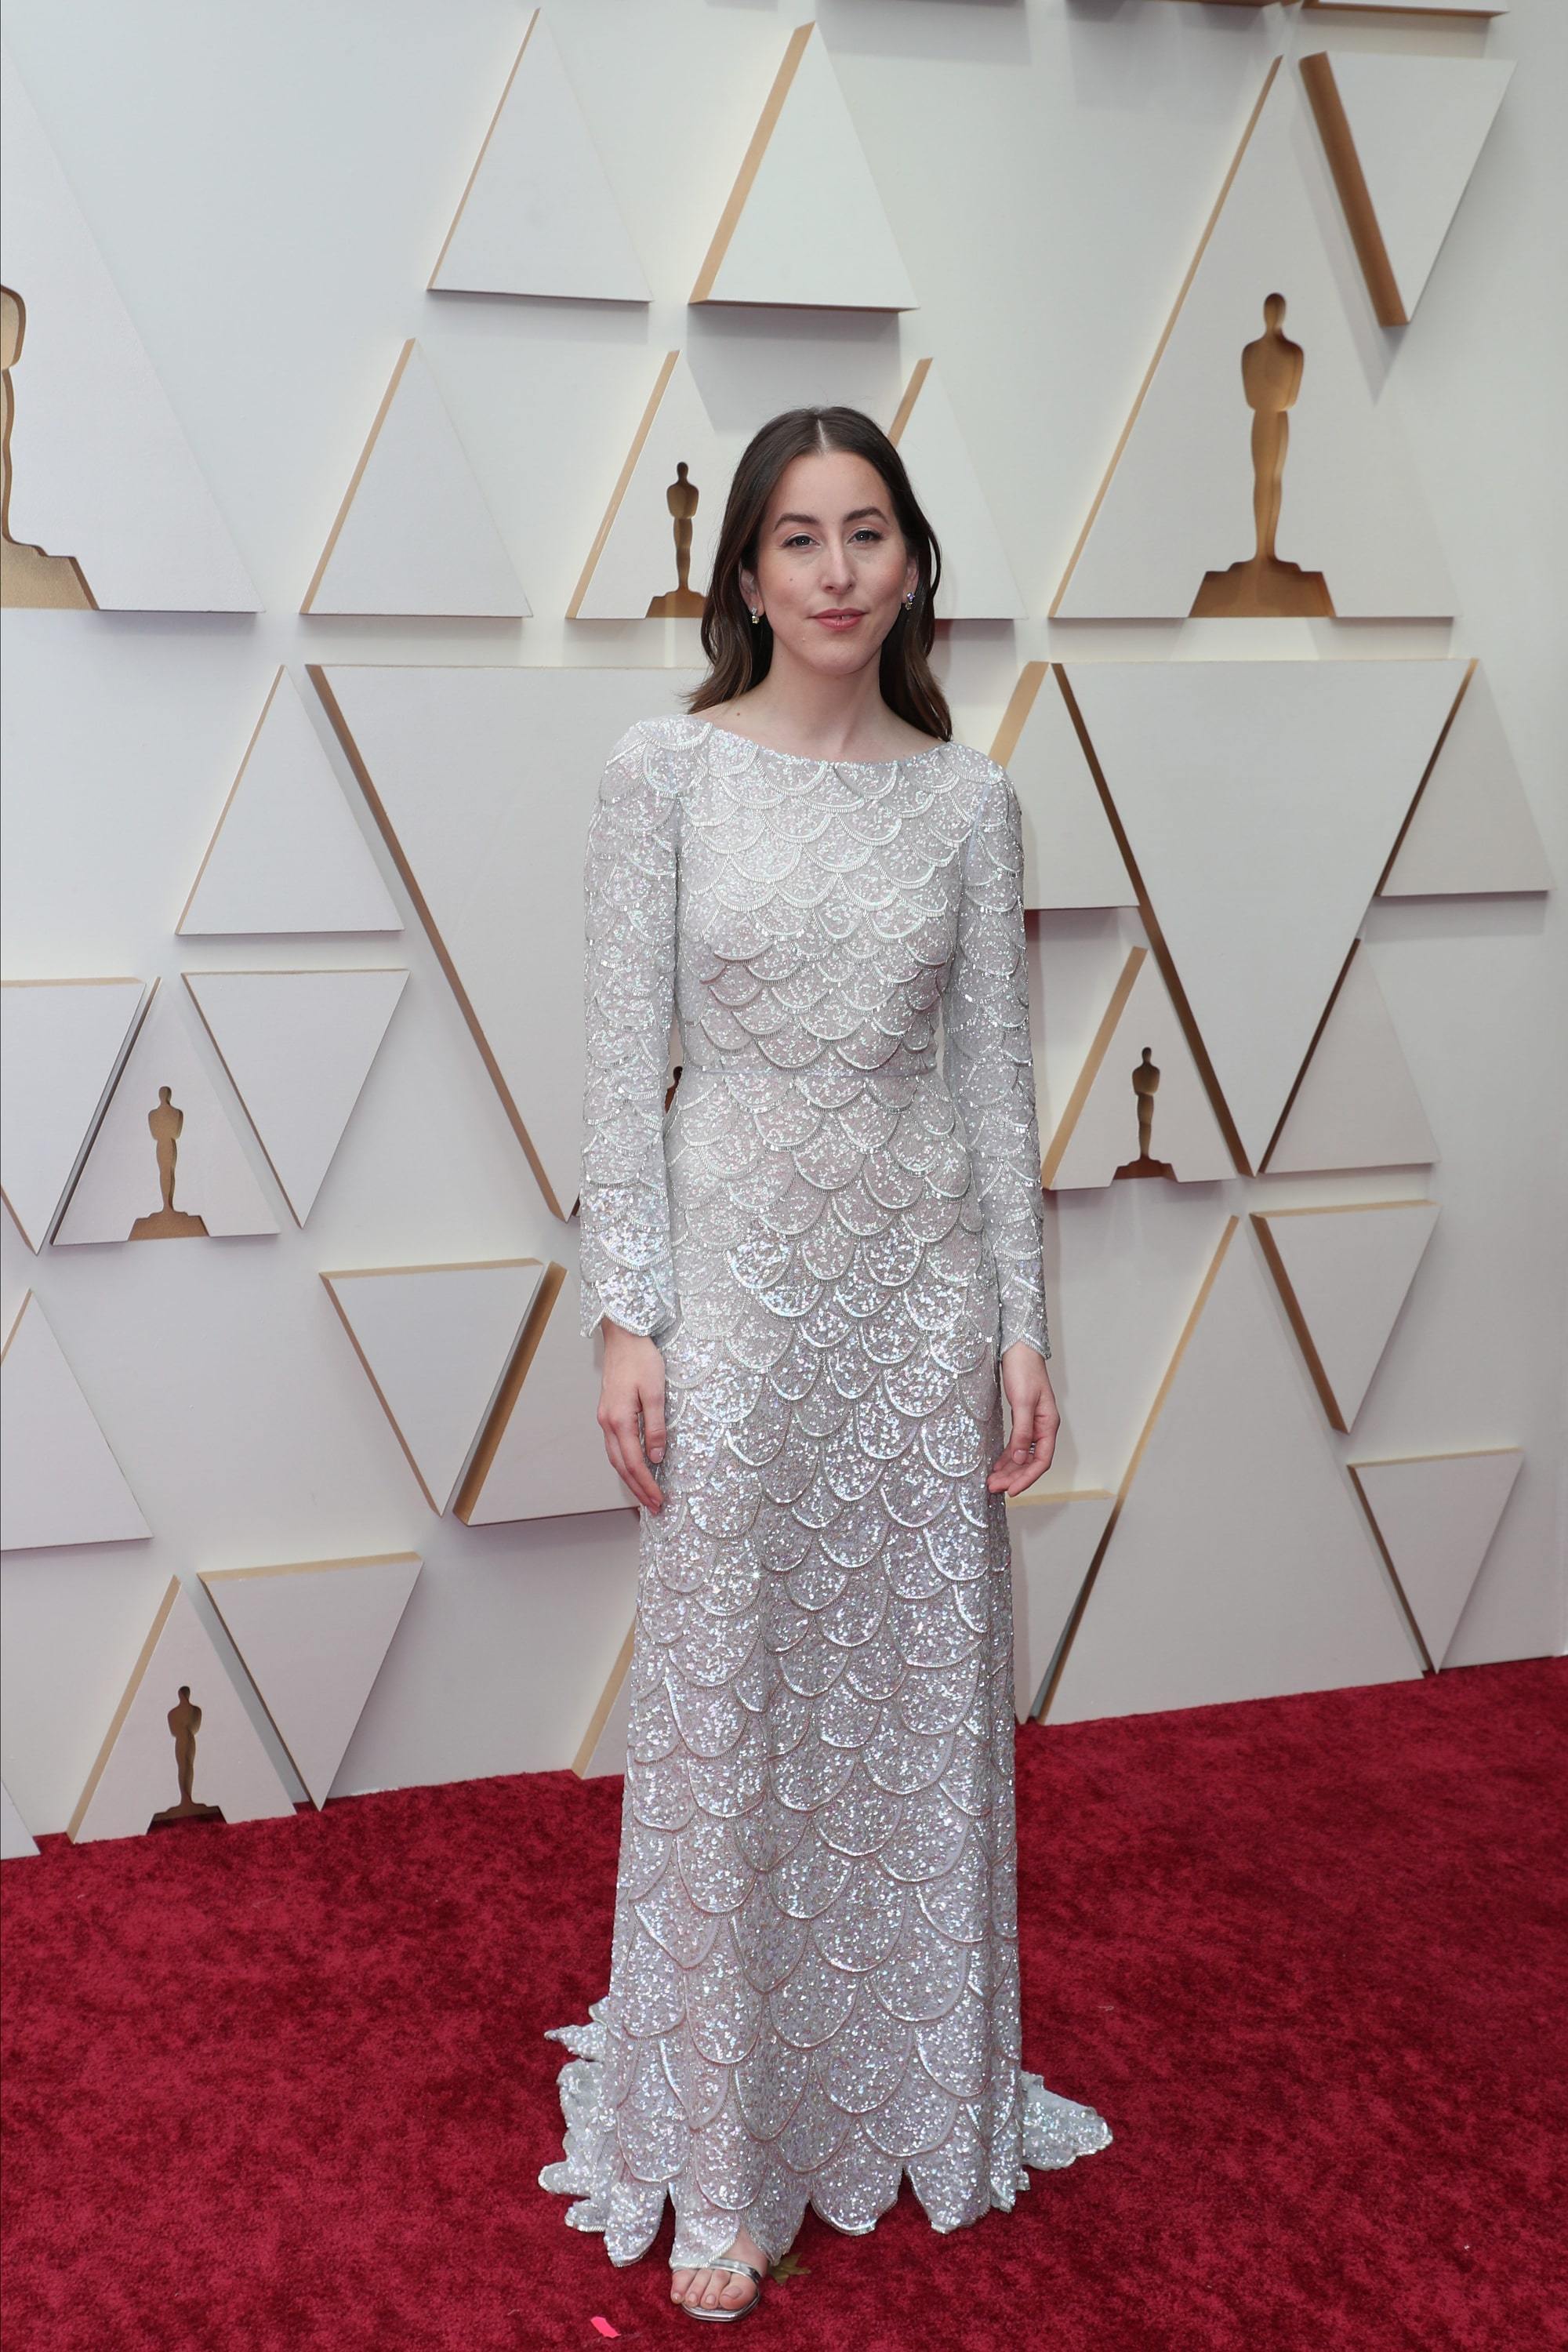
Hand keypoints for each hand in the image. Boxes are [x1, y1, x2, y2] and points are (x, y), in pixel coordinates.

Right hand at [597, 1320, 666, 1510]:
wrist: (623, 1336)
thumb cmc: (641, 1359)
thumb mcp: (656, 1392)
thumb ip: (655, 1426)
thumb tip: (656, 1456)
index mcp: (619, 1420)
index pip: (633, 1463)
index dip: (646, 1485)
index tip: (659, 1501)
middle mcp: (607, 1423)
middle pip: (621, 1466)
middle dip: (637, 1489)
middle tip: (653, 1507)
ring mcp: (605, 1418)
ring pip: (615, 1458)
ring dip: (630, 1479)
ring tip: (645, 1495)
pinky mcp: (608, 1413)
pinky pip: (614, 1446)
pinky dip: (624, 1463)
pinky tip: (634, 1468)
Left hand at [987, 1341, 1058, 1496]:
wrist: (1018, 1348)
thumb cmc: (1024, 1370)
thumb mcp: (1023, 1401)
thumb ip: (1022, 1431)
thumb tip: (1018, 1458)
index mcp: (1048, 1424)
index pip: (1041, 1461)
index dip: (1027, 1478)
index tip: (1011, 1491)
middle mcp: (1042, 1427)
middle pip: (1031, 1462)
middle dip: (1014, 1477)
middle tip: (994, 1489)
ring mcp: (1033, 1424)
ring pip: (1023, 1455)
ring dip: (1009, 1470)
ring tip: (992, 1482)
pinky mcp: (1022, 1419)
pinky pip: (1017, 1445)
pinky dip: (1007, 1457)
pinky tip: (997, 1465)